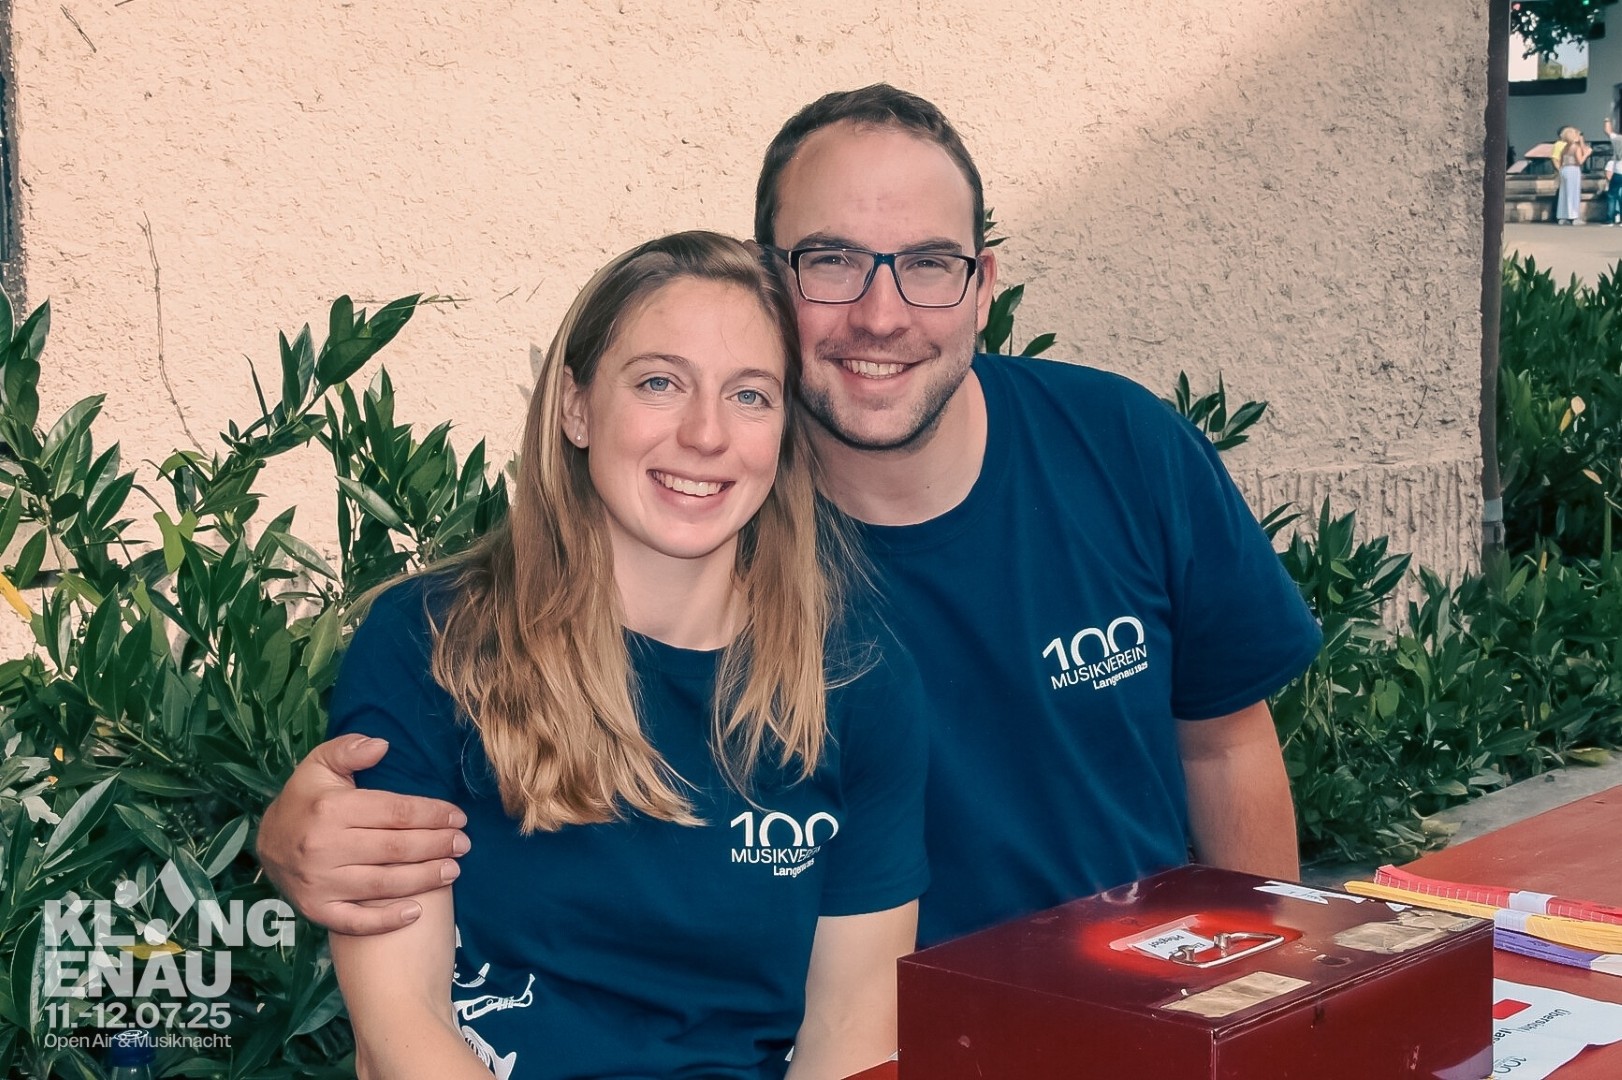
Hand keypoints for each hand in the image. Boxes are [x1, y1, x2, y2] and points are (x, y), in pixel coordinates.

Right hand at [256, 734, 469, 934]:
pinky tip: (416, 912)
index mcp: (331, 809)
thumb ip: (350, 749)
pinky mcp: (315, 910)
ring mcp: (319, 883)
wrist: (266, 842)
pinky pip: (355, 921)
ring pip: (383, 884)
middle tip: (463, 844)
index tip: (458, 817)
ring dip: (424, 879)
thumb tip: (383, 744)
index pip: (394, 812)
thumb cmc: (305, 798)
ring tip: (454, 870)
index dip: (432, 814)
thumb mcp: (320, 764)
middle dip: (436, 845)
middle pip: (395, 848)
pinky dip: (386, 920)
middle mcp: (324, 847)